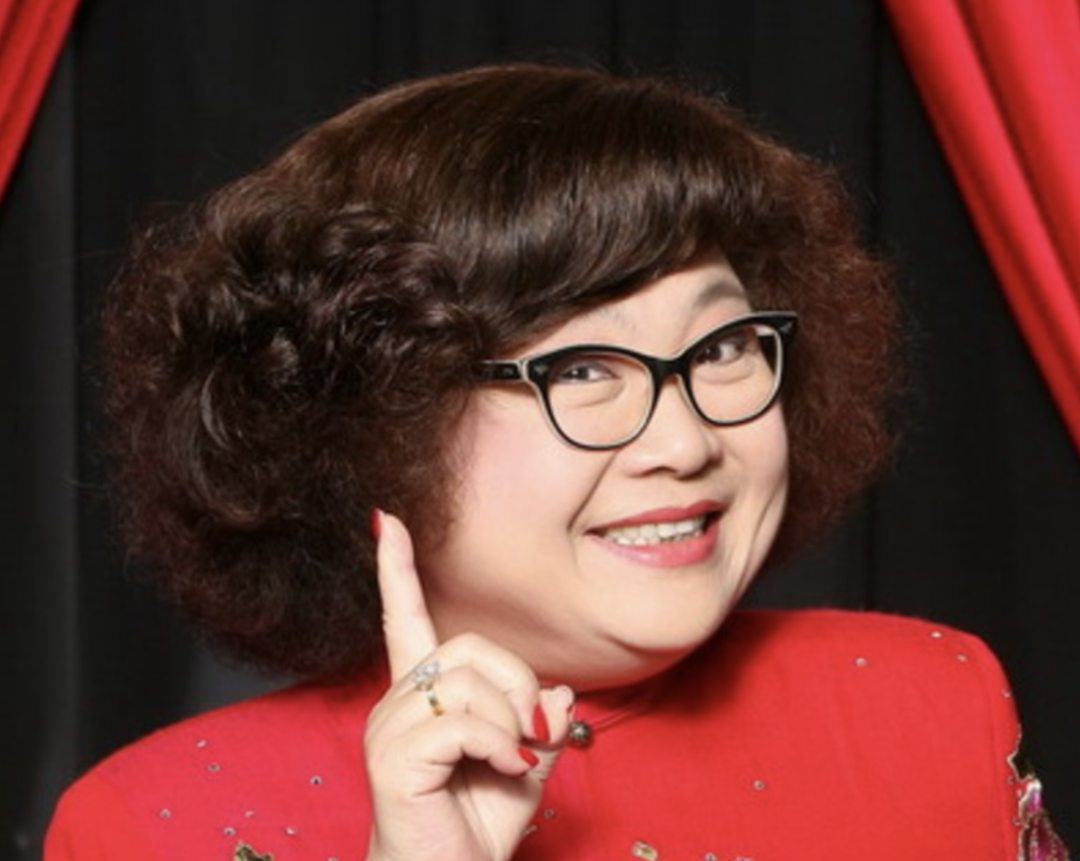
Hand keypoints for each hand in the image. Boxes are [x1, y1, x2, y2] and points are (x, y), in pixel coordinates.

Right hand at [364, 511, 573, 860]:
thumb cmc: (479, 824)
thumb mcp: (524, 763)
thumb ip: (538, 719)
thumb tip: (557, 687)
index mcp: (424, 696)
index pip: (407, 619)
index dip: (397, 570)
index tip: (387, 521)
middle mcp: (399, 701)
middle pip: (470, 647)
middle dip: (517, 684)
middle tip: (532, 733)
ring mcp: (390, 727)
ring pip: (468, 680)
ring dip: (511, 719)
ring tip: (516, 757)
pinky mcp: (392, 757)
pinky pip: (462, 719)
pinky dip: (499, 741)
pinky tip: (506, 765)